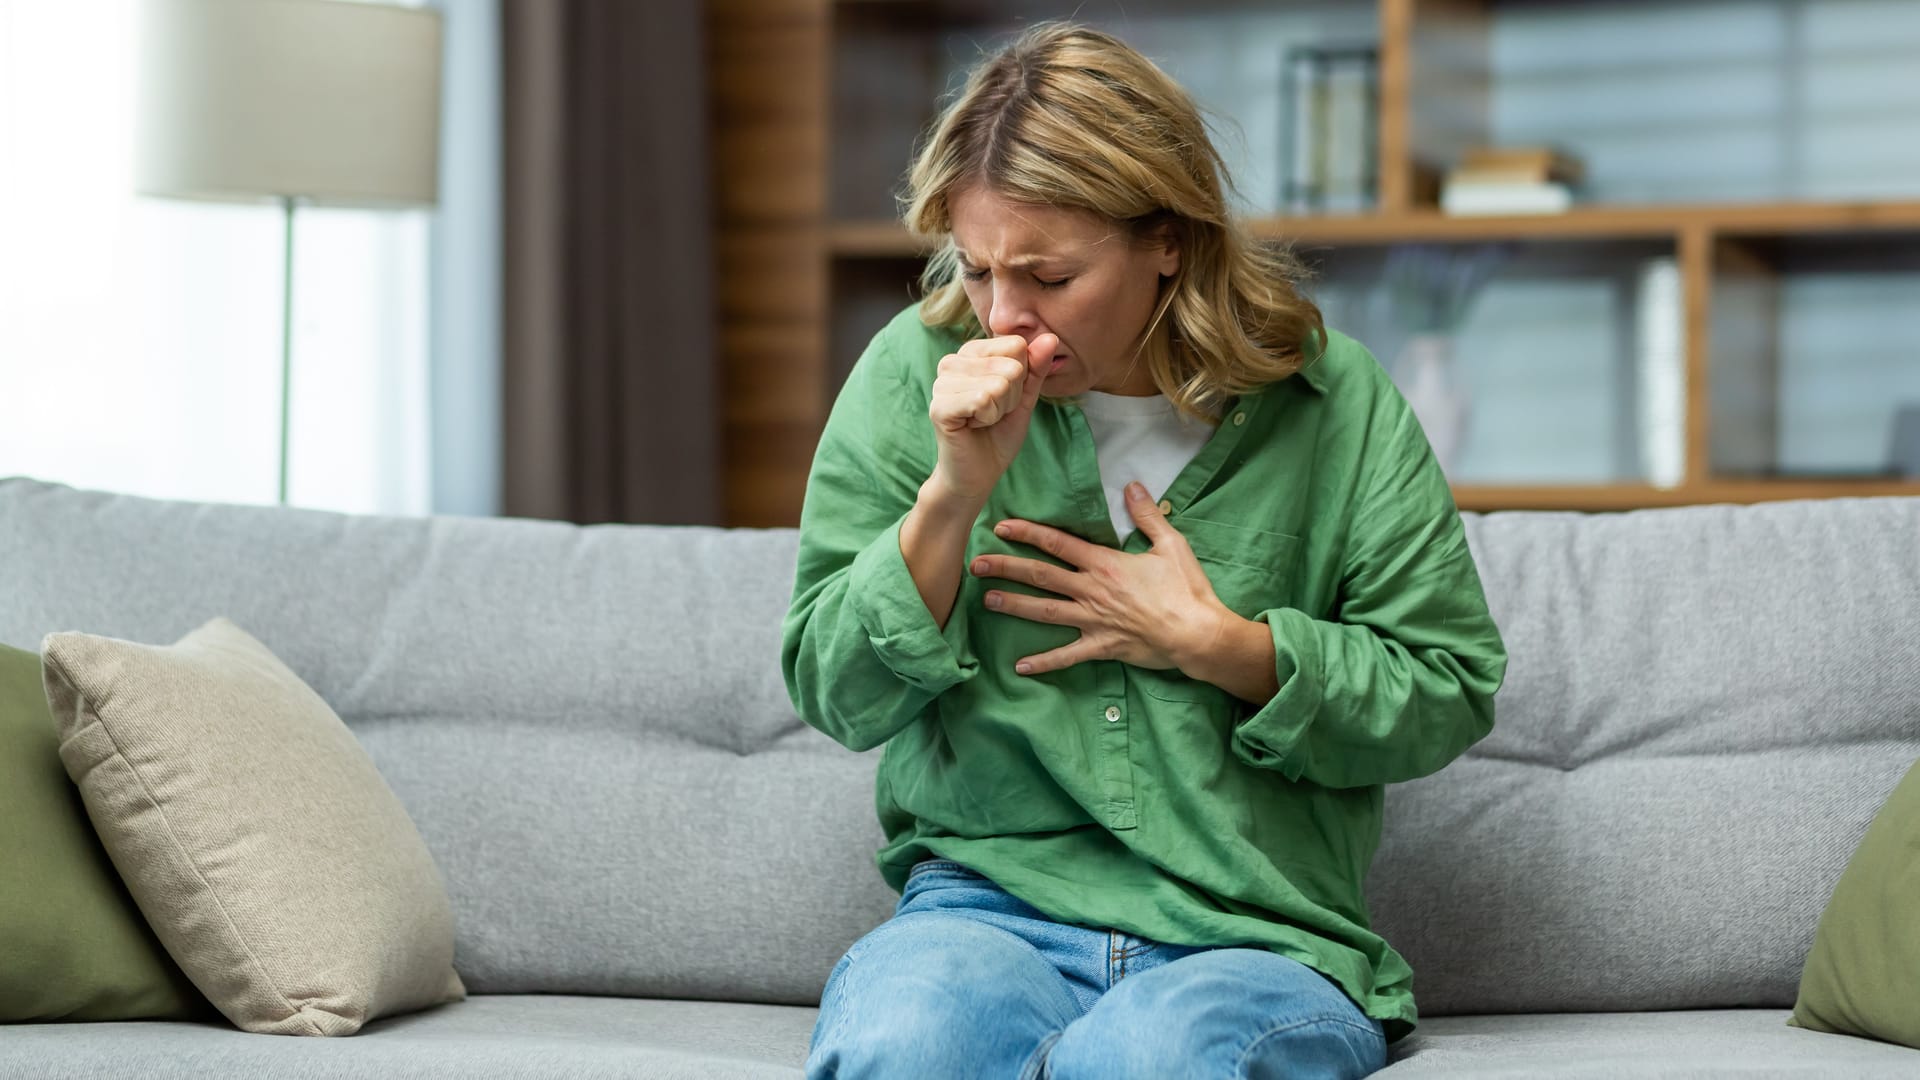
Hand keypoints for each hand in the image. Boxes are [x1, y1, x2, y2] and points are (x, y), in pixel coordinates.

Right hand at [927, 332, 1059, 503]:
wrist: (978, 474)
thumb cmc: (998, 433)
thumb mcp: (1025, 397)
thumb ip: (1036, 368)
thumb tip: (1050, 338)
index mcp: (971, 353)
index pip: (1016, 345)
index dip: (1020, 378)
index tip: (1004, 398)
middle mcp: (952, 362)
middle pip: (1011, 366)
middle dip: (1011, 397)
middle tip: (993, 414)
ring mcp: (941, 383)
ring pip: (998, 384)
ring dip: (999, 410)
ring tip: (983, 420)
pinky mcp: (939, 406)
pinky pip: (982, 400)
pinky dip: (987, 418)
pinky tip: (973, 426)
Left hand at [970, 482, 1234, 675]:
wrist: (1197, 633)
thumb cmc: (1186, 589)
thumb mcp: (1170, 544)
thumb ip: (1147, 514)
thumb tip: (1133, 486)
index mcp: (1105, 564)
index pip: (1058, 544)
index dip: (1027, 533)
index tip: (1001, 527)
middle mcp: (1092, 590)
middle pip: (1041, 576)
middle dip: (1006, 568)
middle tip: (976, 564)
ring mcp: (1094, 620)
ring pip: (1045, 611)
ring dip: (1014, 606)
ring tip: (987, 601)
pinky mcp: (1102, 646)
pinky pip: (1067, 656)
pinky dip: (1044, 662)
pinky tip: (1020, 666)